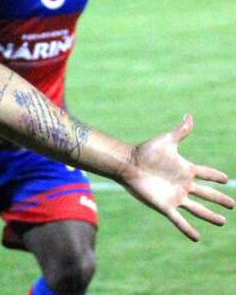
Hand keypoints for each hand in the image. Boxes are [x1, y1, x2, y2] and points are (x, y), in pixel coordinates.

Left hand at [120, 115, 233, 240]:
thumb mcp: (167, 141)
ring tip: (222, 222)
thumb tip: (189, 116)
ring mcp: (175, 196)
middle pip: (206, 194)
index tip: (226, 179)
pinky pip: (179, 220)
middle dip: (220, 199)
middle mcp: (183, 185)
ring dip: (210, 216)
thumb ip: (180, 131)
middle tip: (233, 205)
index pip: (206, 174)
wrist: (128, 164)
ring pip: (198, 209)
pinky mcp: (165, 206)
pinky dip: (188, 229)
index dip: (216, 176)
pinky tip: (197, 238)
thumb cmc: (146, 151)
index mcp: (185, 169)